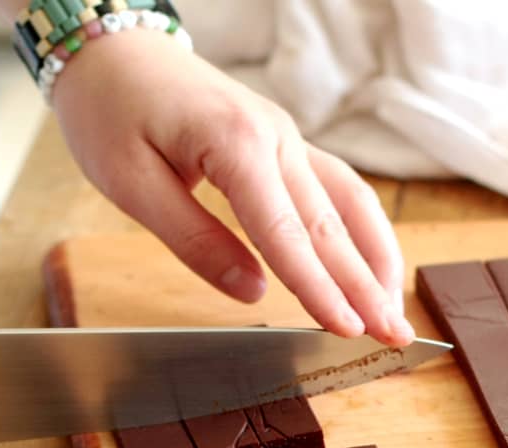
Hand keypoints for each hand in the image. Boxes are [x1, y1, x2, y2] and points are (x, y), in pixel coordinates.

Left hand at [51, 27, 413, 346]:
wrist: (114, 54)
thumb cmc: (112, 115)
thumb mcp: (134, 186)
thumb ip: (195, 240)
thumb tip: (251, 292)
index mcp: (235, 144)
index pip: (287, 232)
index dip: (319, 287)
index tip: (347, 329)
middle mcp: (275, 138)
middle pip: (330, 223)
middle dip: (365, 285)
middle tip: (395, 334)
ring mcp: (285, 137)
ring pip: (348, 201)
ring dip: (375, 257)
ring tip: (392, 306)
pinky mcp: (281, 143)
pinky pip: (335, 186)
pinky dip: (359, 228)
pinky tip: (368, 260)